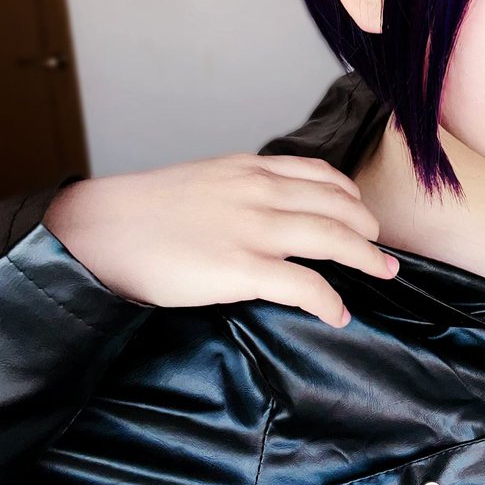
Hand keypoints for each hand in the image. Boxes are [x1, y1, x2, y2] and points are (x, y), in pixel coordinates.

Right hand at [42, 154, 397, 325]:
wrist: (101, 228)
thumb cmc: (143, 211)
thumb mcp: (203, 181)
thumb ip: (240, 191)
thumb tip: (264, 213)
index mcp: (250, 169)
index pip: (321, 175)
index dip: (351, 197)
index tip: (362, 213)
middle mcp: (262, 192)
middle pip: (340, 206)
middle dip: (368, 229)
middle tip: (381, 249)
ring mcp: (255, 230)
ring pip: (336, 239)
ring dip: (367, 259)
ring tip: (383, 273)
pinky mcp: (243, 269)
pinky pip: (307, 287)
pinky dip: (330, 301)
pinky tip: (338, 314)